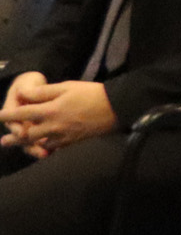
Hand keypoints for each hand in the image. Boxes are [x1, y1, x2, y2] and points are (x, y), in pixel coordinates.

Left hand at [0, 78, 117, 155]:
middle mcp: (53, 126)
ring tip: (17, 146)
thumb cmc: (91, 93)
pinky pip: (53, 147)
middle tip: (3, 140)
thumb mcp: (66, 87)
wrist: (116, 108)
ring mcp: (63, 136)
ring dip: (26, 145)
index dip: (7, 115)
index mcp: (51, 110)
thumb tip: (22, 95)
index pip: (22, 114)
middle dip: (14, 137)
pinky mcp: (72, 141)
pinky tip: (41, 146)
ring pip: (38, 144)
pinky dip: (43, 147)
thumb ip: (43, 92)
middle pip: (27, 135)